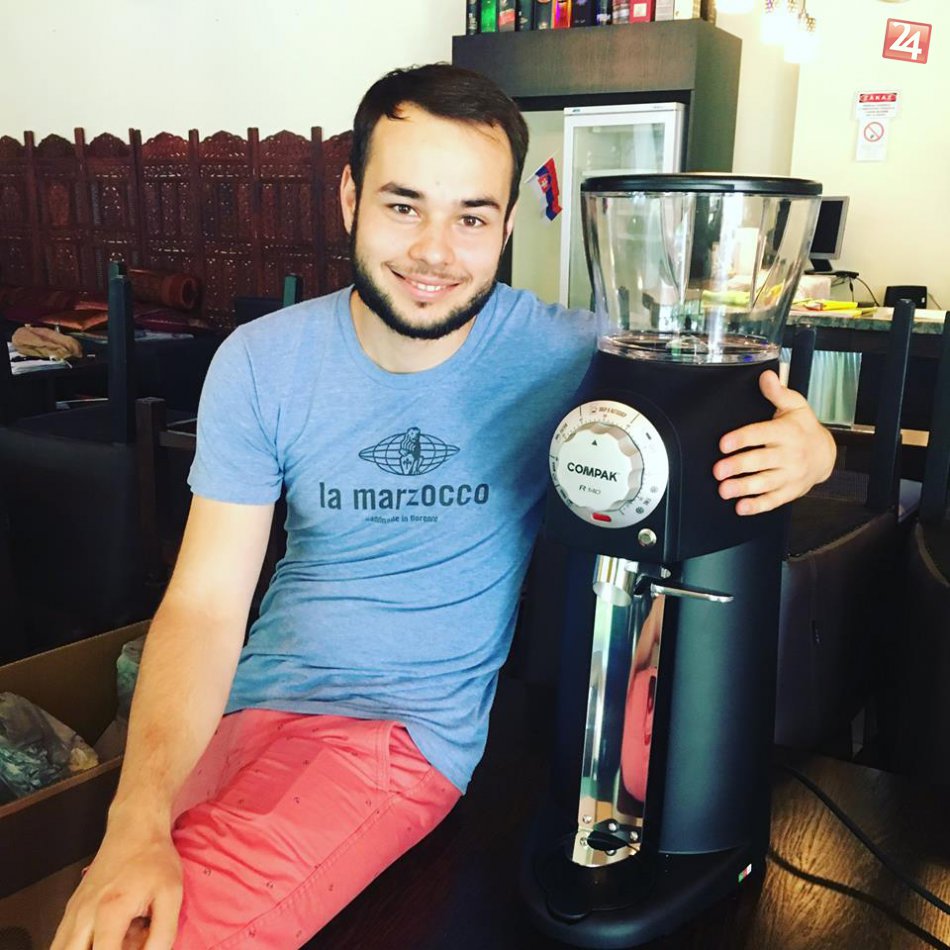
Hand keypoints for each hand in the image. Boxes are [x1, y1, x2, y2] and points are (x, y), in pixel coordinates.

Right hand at [52, 818, 181, 949]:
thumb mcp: (171, 895)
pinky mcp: (70, 911)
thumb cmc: (153, 858)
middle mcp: (83, 915)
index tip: (136, 947)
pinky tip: (107, 937)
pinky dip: (83, 947)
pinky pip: (64, 942)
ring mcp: (72, 913)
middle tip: (124, 943)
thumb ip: (162, 935)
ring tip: (116, 940)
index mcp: (110, 911)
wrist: (134, 828)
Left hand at [713, 369, 835, 515]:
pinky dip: (757, 506)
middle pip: (761, 461)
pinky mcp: (790, 491)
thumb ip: (777, 393)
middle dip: (738, 466)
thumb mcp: (795, 405)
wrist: (826, 454)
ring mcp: (790, 475)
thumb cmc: (803, 427)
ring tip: (724, 491)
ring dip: (744, 488)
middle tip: (717, 471)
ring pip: (765, 483)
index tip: (723, 443)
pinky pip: (774, 500)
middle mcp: (789, 454)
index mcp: (787, 432)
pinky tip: (741, 507)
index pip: (762, 434)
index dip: (742, 438)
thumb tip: (766, 375)